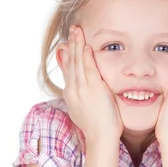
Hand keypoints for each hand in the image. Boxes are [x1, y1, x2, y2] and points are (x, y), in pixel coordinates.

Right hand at [61, 25, 123, 143]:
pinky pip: (89, 69)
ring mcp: (82, 89)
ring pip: (78, 62)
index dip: (68, 53)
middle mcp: (73, 89)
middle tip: (72, 29)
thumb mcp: (82, 110)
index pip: (68, 68)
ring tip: (77, 30)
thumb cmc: (96, 127)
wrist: (100, 137)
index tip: (68, 42)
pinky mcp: (93, 89)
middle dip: (71, 44)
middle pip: (71, 61)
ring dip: (77, 44)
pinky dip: (87, 57)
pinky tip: (86, 46)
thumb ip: (80, 98)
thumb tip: (79, 91)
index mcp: (71, 93)